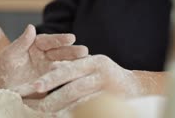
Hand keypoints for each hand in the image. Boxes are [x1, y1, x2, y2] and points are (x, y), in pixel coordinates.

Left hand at [0, 25, 87, 91]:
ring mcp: (50, 68)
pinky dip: (70, 78)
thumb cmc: (4, 66)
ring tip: (86, 64)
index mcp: (37, 44)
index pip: (50, 41)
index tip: (71, 38)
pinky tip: (79, 80)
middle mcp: (46, 55)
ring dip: (74, 64)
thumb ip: (21, 42)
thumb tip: (31, 27)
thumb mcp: (10, 54)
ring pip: (64, 64)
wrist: (2, 84)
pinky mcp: (52, 81)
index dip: (60, 39)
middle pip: (61, 52)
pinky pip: (61, 79)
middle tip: (84, 51)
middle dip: (72, 52)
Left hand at [17, 55, 146, 111]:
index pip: (68, 70)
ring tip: (46, 114)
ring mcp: (110, 91)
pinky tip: (63, 117)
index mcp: (94, 62)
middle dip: (52, 98)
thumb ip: (73, 67)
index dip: (51, 79)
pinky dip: (75, 114)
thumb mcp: (92, 66)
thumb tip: (50, 68)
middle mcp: (102, 74)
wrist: (139, 88)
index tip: (35, 86)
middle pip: (73, 88)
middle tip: (35, 106)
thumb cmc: (108, 76)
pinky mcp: (114, 104)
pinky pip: (90, 111)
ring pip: (81, 103)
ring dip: (61, 110)